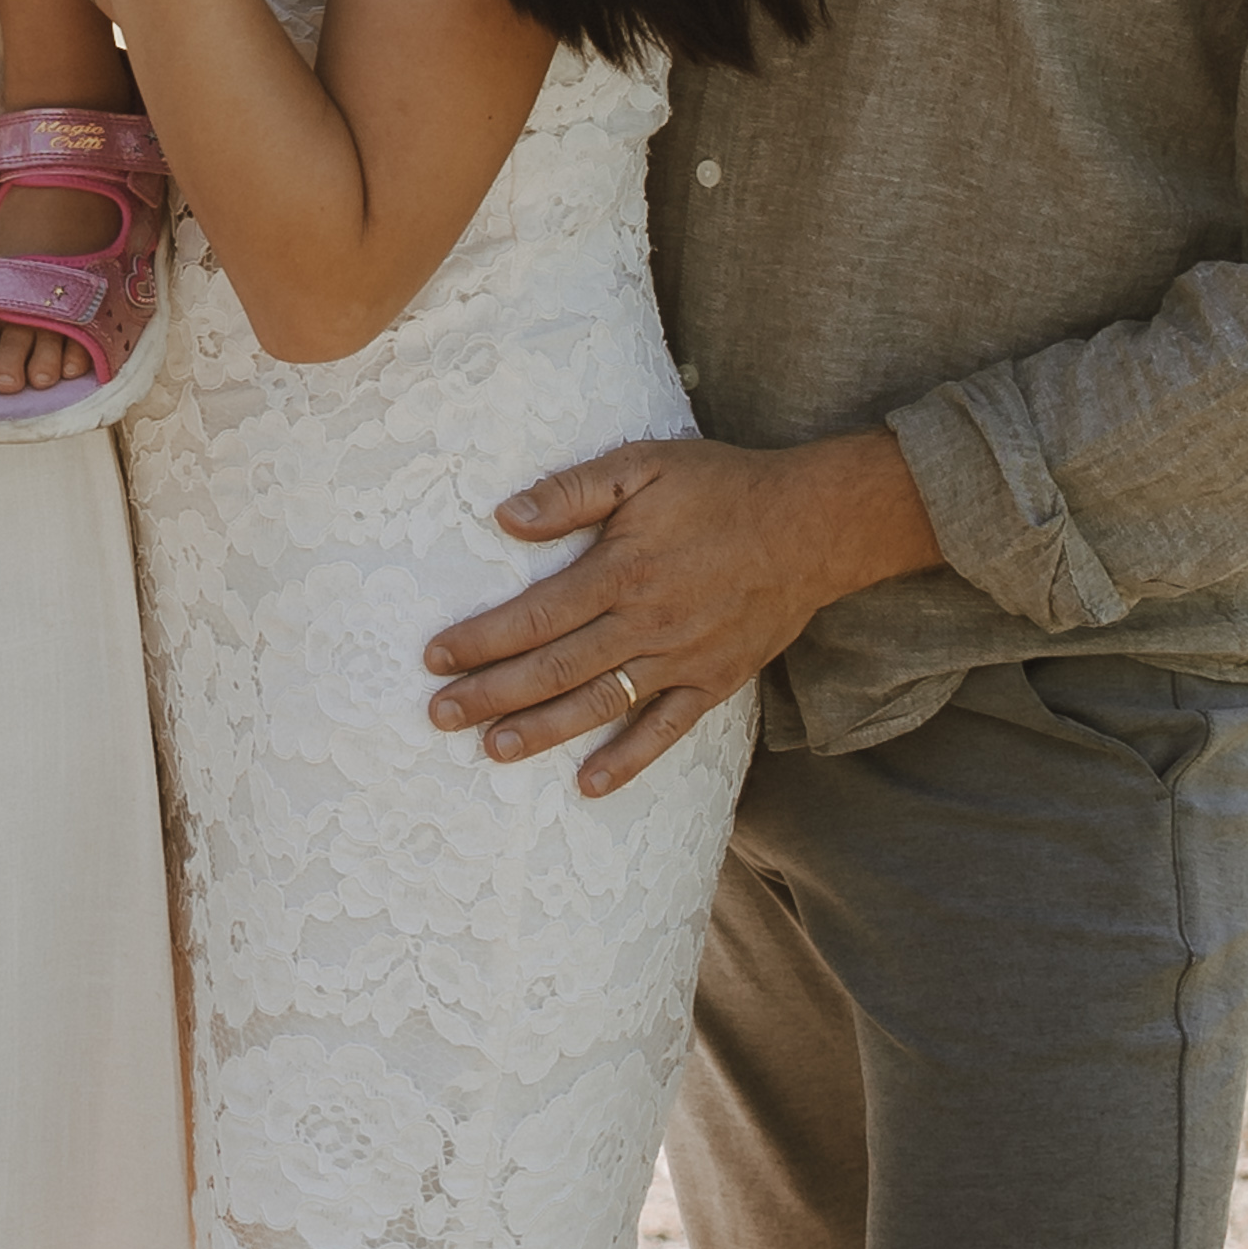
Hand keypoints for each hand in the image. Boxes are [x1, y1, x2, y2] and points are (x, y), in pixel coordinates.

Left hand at [420, 430, 943, 798]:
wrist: (814, 525)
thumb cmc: (720, 487)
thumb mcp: (643, 463)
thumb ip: (573, 491)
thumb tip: (506, 517)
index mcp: (621, 571)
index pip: (534, 615)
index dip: (480, 639)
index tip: (434, 657)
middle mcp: (647, 623)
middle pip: (555, 668)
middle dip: (491, 694)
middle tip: (439, 716)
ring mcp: (683, 659)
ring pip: (601, 705)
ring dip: (544, 731)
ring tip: (493, 751)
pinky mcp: (716, 682)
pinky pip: (667, 730)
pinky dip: (629, 761)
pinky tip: (590, 785)